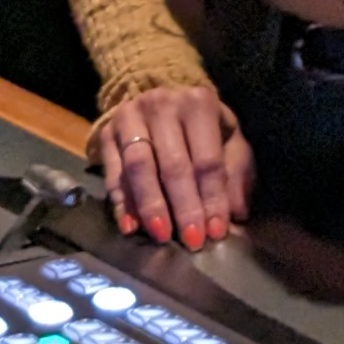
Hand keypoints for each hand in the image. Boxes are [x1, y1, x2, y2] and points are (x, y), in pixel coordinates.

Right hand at [92, 86, 252, 249]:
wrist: (163, 103)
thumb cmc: (204, 128)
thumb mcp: (230, 141)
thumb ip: (235, 173)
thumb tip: (237, 212)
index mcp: (199, 103)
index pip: (208, 158)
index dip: (212, 197)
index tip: (215, 231)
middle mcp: (162, 105)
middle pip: (173, 164)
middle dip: (183, 207)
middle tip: (192, 240)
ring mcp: (130, 117)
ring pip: (139, 166)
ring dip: (150, 205)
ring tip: (161, 235)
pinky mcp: (106, 133)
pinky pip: (113, 172)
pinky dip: (122, 201)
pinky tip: (130, 225)